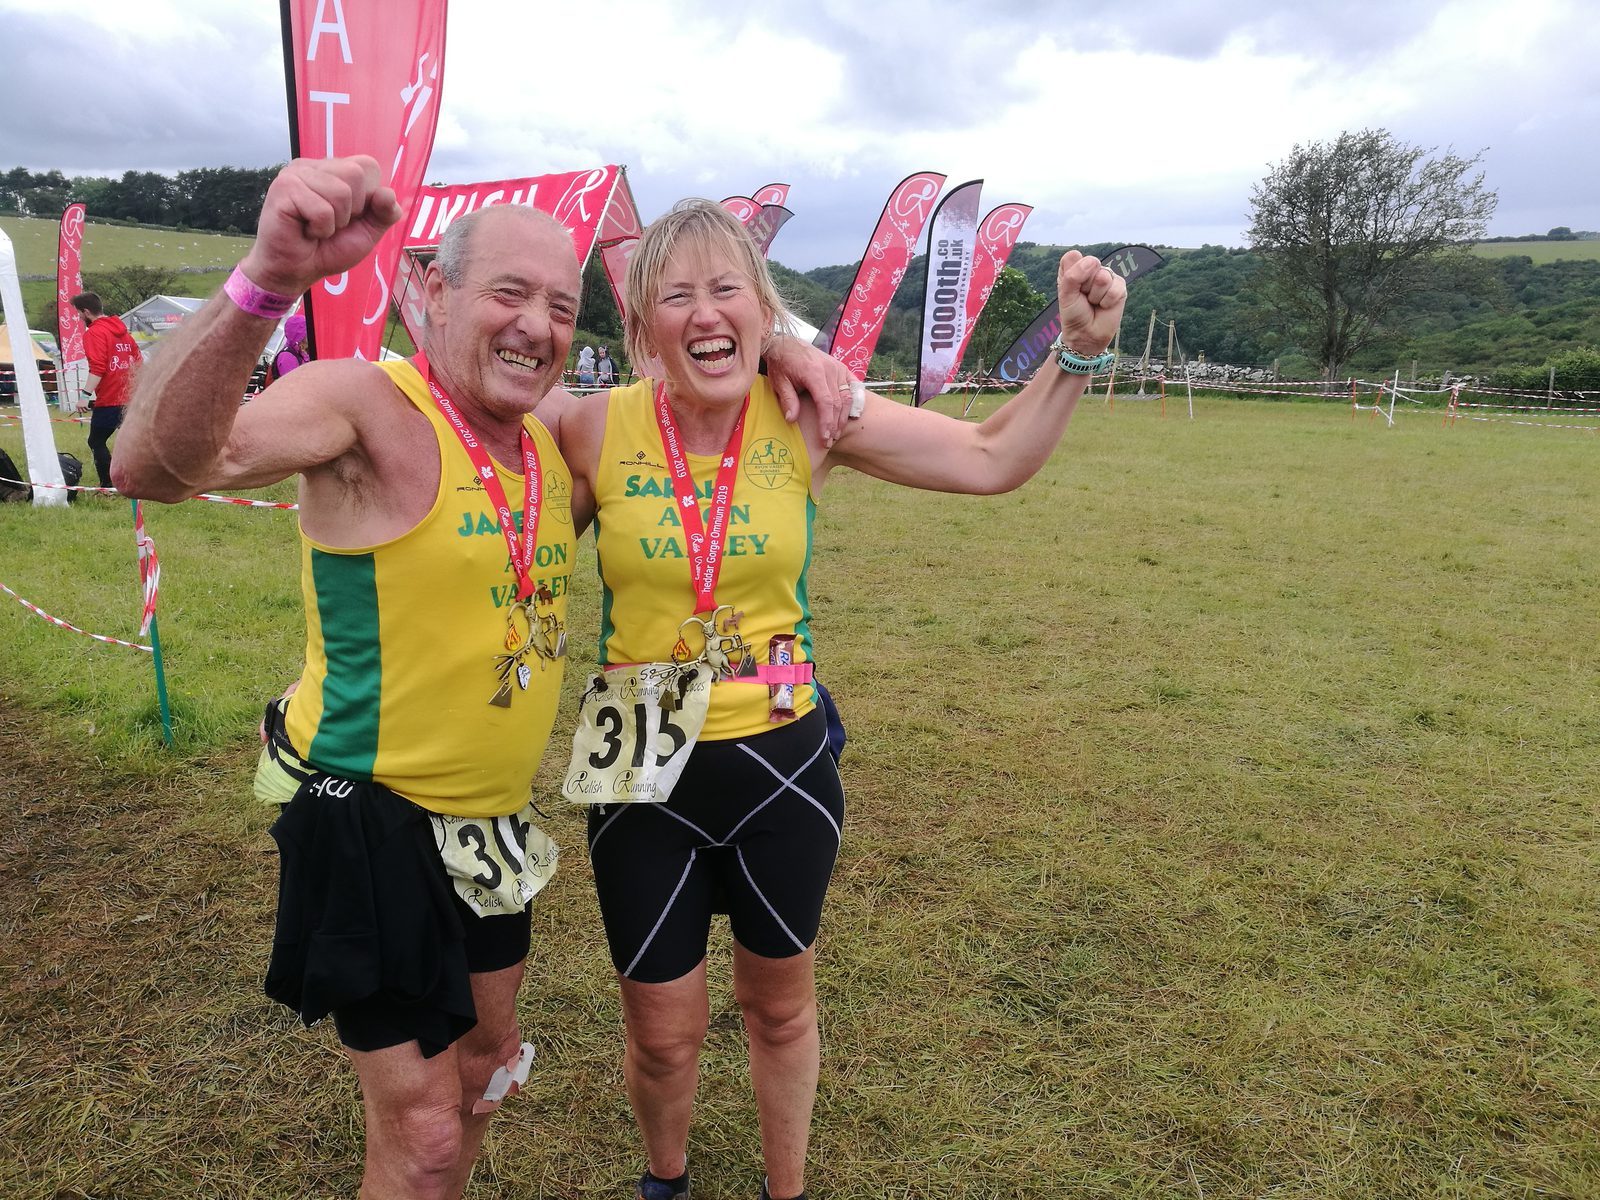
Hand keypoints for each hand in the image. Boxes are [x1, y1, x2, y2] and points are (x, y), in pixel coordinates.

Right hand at [239, 157, 403, 297]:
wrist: (296, 271)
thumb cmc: (327, 249)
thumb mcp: (368, 232)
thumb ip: (385, 213)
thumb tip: (388, 193)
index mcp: (334, 170)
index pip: (368, 166)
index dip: (368, 198)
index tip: (349, 217)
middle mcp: (315, 166)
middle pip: (356, 173)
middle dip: (352, 210)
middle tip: (331, 223)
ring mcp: (297, 173)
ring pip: (340, 192)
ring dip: (335, 222)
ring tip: (317, 228)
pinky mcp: (284, 187)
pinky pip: (322, 210)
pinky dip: (320, 229)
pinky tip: (305, 231)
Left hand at [763, 333, 855, 445]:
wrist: (787, 344)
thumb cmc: (782, 364)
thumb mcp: (779, 381)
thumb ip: (787, 399)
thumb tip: (791, 419)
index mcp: (814, 372)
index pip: (826, 402)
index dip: (826, 422)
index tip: (824, 438)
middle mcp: (830, 369)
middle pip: (839, 403)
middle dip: (835, 425)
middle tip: (829, 442)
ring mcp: (838, 367)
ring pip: (847, 397)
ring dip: (844, 417)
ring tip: (837, 433)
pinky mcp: (842, 368)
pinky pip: (853, 387)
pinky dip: (854, 402)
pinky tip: (851, 416)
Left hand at [1056, 251, 1127, 355]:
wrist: (1086, 334)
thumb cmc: (1074, 313)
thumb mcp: (1065, 294)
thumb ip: (1073, 274)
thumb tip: (1093, 261)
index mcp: (1075, 268)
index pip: (1074, 257)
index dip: (1071, 275)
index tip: (1070, 290)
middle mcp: (1091, 270)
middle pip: (1091, 264)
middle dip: (1084, 286)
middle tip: (1084, 298)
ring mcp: (1107, 277)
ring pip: (1103, 277)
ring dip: (1096, 295)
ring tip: (1094, 302)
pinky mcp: (1120, 287)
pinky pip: (1116, 288)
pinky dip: (1107, 301)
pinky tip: (1104, 306)